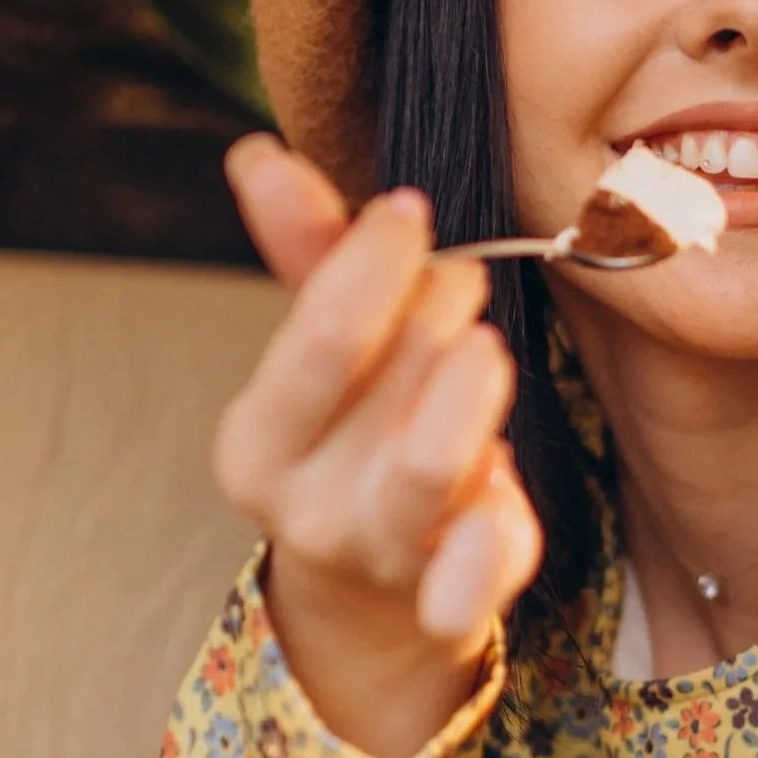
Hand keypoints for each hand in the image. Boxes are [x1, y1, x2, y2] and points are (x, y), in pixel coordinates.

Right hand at [213, 136, 544, 757]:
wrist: (374, 589)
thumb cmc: (357, 437)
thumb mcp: (326, 349)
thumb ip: (304, 253)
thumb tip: (257, 154)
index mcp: (256, 442)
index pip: (319, 338)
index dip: (373, 262)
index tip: (410, 213)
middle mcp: (304, 508)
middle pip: (388, 390)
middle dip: (438, 313)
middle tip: (460, 284)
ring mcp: (377, 559)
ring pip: (431, 469)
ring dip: (471, 393)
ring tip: (485, 348)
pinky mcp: (447, 602)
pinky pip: (470, 585)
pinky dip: (492, 540)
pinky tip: (502, 487)